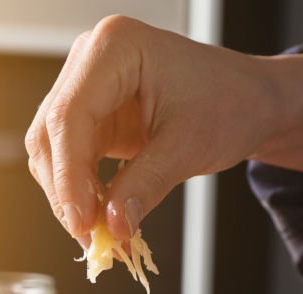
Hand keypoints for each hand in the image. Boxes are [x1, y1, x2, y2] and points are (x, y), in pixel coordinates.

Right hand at [25, 15, 302, 246]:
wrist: (249, 101)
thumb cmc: (230, 103)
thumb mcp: (189, 146)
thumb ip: (145, 184)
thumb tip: (112, 225)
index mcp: (115, 48)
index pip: (70, 115)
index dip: (69, 174)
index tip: (81, 221)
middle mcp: (91, 61)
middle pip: (52, 133)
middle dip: (66, 192)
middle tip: (90, 237)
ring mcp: (86, 87)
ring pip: (52, 150)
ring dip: (69, 197)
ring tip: (100, 234)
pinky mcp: (92, 115)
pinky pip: (70, 158)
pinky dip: (81, 192)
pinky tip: (101, 217)